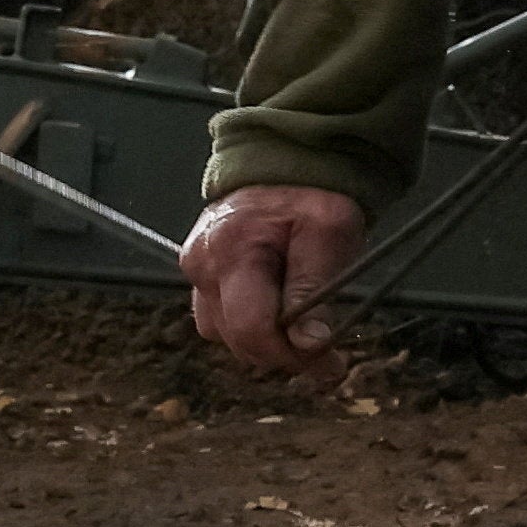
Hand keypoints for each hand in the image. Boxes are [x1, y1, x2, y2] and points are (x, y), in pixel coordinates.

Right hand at [185, 183, 366, 378]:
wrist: (283, 163)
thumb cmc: (310, 195)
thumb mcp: (329, 232)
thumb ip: (314, 288)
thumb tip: (308, 344)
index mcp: (232, 249)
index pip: (251, 327)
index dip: (291, 354)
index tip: (330, 363)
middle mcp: (203, 264)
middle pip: (236, 339)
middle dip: (283, 352)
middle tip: (325, 351)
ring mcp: (196, 271)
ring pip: (224, 335)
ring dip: (264, 341)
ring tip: (301, 326)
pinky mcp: (201, 276)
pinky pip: (219, 319)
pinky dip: (250, 324)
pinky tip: (277, 310)